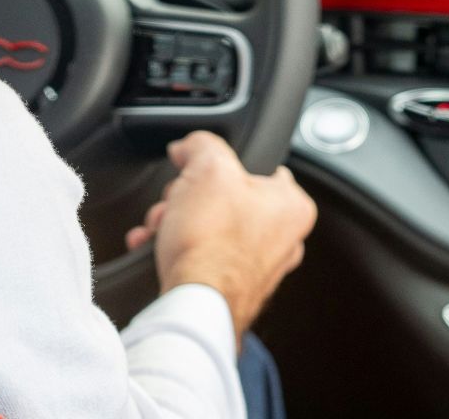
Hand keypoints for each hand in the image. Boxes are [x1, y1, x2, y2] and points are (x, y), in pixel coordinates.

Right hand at [125, 131, 316, 341]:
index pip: (261, 167)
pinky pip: (202, 256)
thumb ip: (201, 145)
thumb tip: (189, 147)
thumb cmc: (212, 244)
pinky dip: (178, 249)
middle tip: (175, 201)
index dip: (223, 164)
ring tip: (160, 227)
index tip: (200, 167)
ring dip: (178, 223)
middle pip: (227, 199)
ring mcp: (258, 268)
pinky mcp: (232, 288)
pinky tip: (156, 247)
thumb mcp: (207, 167)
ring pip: (211, 228)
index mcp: (291, 206)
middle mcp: (283, 240)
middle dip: (189, 198)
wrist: (195, 304)